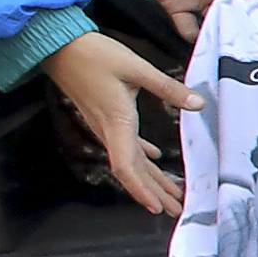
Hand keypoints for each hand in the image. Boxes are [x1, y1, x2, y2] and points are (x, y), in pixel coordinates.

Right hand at [42, 28, 190, 213]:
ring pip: (129, 159)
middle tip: (175, 210)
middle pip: (132, 170)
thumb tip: (198, 103)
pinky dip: (141, 157)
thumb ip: (167, 87)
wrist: (59, 46)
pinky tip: (155, 159)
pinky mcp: (103, 116)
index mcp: (116, 121)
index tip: (156, 207)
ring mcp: (104, 125)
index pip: (126, 166)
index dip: (141, 189)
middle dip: (153, 192)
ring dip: (150, 178)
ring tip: (170, 194)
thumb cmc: (93, 54)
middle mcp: (109, 129)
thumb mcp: (136, 67)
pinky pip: (124, 144)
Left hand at [134, 0, 257, 42]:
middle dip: (237, 22)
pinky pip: (188, 26)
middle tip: (240, 32)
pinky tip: (198, 38)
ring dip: (217, 30)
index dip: (254, 3)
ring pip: (212, 21)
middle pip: (232, 10)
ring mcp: (196, 0)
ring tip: (221, 38)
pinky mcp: (177, 8)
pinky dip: (193, 35)